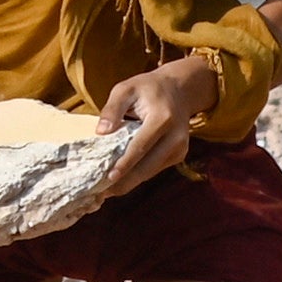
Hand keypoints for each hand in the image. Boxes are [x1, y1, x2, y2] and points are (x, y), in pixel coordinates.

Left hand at [97, 53, 216, 190]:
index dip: (124, 164)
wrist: (179, 90)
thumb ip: (112, 108)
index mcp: (163, 118)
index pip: (141, 146)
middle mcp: (176, 136)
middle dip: (125, 181)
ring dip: (130, 182)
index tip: (107, 178)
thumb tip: (101, 132)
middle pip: (148, 166)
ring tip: (108, 190)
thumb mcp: (126, 89)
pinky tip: (122, 179)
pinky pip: (155, 169)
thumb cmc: (148, 89)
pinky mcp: (179, 155)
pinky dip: (139, 175)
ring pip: (151, 172)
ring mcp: (180, 148)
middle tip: (102, 192)